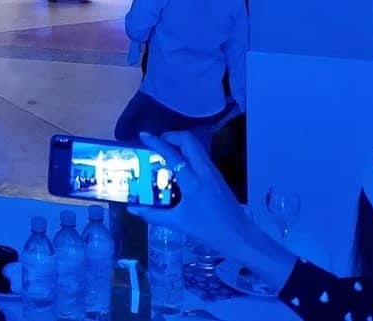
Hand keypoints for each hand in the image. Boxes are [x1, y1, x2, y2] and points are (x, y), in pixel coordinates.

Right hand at [129, 132, 294, 289]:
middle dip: (171, 136)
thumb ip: (153, 215)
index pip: (172, 154)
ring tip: (164, 153)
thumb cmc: (209, 230)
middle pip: (188, 140)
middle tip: (156, 143)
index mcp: (193, 181)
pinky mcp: (217, 177)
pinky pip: (200, 156)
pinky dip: (187, 153)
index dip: (156, 142)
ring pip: (196, 146)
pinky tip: (179, 168)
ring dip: (180, 143)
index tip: (143, 135)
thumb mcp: (178, 223)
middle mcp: (204, 170)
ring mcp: (213, 172)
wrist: (240, 237)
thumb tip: (132, 208)